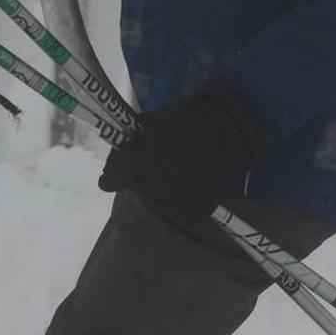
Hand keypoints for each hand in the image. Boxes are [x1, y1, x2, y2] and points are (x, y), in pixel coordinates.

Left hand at [99, 83, 266, 225]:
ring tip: (182, 170)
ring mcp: (170, 207)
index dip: (115, 171)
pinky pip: (180, 209)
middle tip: (162, 161)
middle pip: (137, 189)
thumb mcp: (151, 122)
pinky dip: (185, 197)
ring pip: (158, 200)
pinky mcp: (191, 215)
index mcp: (133, 170)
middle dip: (144, 176)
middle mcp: (148, 193)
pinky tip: (195, 180)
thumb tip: (121, 150)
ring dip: (164, 188)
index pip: (108, 181)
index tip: (124, 165)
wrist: (227, 130)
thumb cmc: (185, 119)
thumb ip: (130, 141)